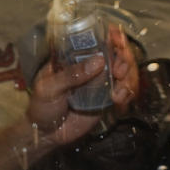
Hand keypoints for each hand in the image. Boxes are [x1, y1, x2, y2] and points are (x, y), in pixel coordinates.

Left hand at [26, 24, 132, 145]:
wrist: (46, 134)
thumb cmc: (41, 108)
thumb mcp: (49, 89)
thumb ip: (71, 75)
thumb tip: (99, 60)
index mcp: (71, 58)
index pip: (93, 38)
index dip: (109, 34)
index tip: (117, 38)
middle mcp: (88, 66)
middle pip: (115, 52)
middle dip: (124, 57)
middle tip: (119, 69)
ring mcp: (99, 81)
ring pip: (124, 69)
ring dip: (128, 75)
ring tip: (119, 88)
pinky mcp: (106, 97)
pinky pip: (124, 89)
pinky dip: (127, 92)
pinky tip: (118, 99)